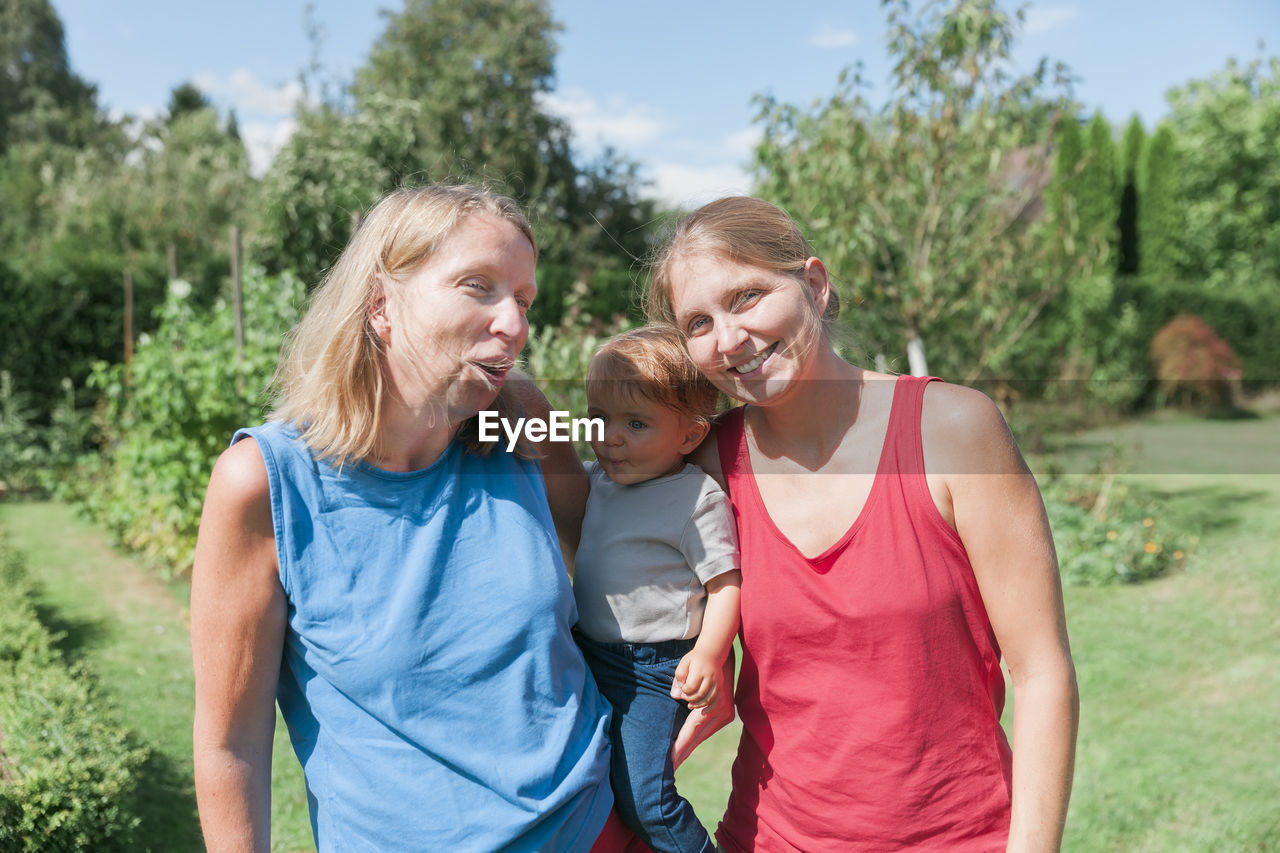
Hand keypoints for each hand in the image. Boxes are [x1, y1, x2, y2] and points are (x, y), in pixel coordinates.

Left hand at [670, 647, 734, 769]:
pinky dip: (696, 738)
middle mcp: (720, 713)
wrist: (724, 657)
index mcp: (711, 706)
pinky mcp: (727, 715)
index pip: (691, 731)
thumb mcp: (687, 668)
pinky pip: (708, 729)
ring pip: (702, 735)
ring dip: (688, 747)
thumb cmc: (701, 662)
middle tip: (669, 769)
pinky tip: (686, 747)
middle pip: (696, 738)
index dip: (680, 746)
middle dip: (682, 753)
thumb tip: (674, 696)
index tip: (670, 761)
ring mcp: (725, 715)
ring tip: (674, 762)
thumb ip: (680, 683)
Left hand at [673, 649, 719, 708]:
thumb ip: (679, 677)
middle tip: (685, 697)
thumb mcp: (683, 663)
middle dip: (690, 699)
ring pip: (708, 700)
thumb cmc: (694, 660)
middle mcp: (710, 677)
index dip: (684, 690)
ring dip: (698, 705)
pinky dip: (709, 708)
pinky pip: (715, 701)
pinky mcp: (720, 687)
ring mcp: (717, 682)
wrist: (711, 653)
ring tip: (690, 705)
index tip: (682, 687)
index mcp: (700, 670)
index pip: (691, 687)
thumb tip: (676, 695)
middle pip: (700, 694)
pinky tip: (702, 712)